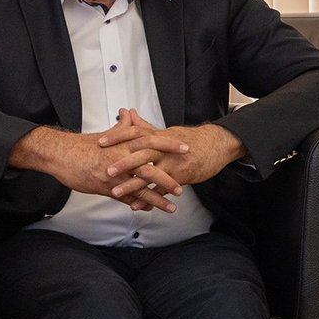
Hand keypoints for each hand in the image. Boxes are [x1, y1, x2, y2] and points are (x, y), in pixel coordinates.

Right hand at [10, 121, 190, 212]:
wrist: (60, 155)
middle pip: (150, 167)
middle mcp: (121, 158)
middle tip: (184, 183)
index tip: (186, 148)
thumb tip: (130, 115)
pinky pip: (126, 198)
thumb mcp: (106, 135)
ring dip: (157, 197)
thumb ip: (122, 128)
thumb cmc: (83, 145)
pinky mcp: (106, 187)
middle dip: (168, 176)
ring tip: (173, 206)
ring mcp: (114, 175)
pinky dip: (138, 204)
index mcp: (124, 143)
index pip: (152, 141)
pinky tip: (149, 210)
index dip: (169, 145)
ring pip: (140, 187)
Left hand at [101, 109, 245, 208]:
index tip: (100, 142)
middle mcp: (164, 149)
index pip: (135, 133)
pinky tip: (138, 205)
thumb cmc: (192, 139)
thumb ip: (145, 126)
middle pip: (141, 154)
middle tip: (106, 171)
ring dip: (132, 184)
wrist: (217, 145)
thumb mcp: (167, 131)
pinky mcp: (181, 176)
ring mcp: (173, 163)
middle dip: (123, 163)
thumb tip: (128, 114)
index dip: (117, 137)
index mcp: (159, 136)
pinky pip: (163, 189)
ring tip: (116, 192)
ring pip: (150, 174)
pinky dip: (150, 197)